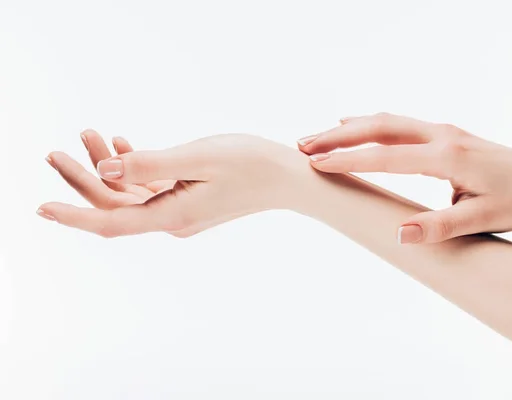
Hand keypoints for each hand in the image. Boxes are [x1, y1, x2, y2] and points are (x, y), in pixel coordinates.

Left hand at [38, 130, 292, 237]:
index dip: (74, 215)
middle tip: (57, 152)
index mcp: (173, 215)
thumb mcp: (198, 158)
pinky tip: (123, 146)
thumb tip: (104, 172)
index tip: (41, 208)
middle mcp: (173, 220)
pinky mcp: (188, 201)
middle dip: (84, 179)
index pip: (112, 221)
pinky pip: (150, 190)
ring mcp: (180, 212)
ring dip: (108, 169)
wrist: (287, 177)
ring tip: (91, 135)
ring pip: (131, 196)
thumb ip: (150, 165)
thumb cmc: (251, 164)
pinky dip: (133, 170)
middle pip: (116, 205)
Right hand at [297, 112, 511, 243]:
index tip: (316, 164)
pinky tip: (352, 129)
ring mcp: (442, 131)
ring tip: (316, 139)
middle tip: (302, 146)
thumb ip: (441, 227)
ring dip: (349, 129)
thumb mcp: (483, 220)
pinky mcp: (442, 134)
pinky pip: (398, 124)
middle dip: (338, 136)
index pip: (387, 156)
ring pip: (387, 121)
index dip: (349, 160)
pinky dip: (369, 126)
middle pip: (380, 127)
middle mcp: (441, 136)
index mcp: (447, 156)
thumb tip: (398, 235)